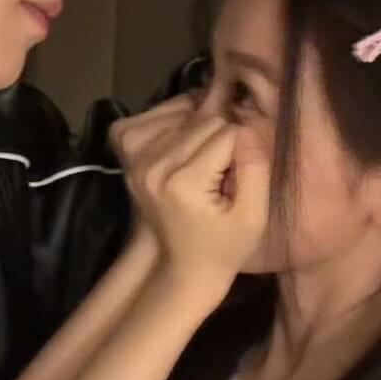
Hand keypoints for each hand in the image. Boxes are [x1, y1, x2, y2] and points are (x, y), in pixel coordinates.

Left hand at [115, 110, 268, 297]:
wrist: (183, 266)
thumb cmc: (224, 246)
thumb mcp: (253, 216)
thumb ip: (255, 169)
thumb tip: (247, 128)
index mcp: (184, 183)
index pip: (229, 133)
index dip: (242, 151)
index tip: (235, 179)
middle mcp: (153, 165)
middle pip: (205, 120)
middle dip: (221, 139)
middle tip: (219, 174)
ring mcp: (134, 156)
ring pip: (185, 113)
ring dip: (199, 129)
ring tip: (202, 162)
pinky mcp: (125, 148)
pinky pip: (158, 113)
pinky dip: (175, 120)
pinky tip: (182, 145)